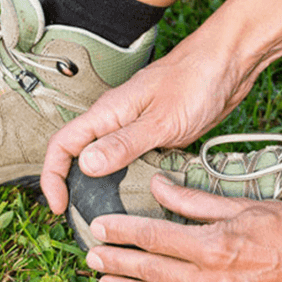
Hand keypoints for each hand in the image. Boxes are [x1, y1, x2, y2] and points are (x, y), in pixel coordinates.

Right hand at [40, 29, 254, 214]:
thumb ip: (123, 143)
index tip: (58, 206)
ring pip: (105, 161)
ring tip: (109, 216)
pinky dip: (130, 181)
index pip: (62, 146)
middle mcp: (114, 120)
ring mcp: (134, 127)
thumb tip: (86, 165)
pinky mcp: (154, 134)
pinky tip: (141, 198)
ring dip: (101, 188)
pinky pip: (132, 161)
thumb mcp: (160, 120)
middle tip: (82, 218)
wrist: (229, 63)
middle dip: (72, 187)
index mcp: (107, 113)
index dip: (52, 177)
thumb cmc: (196, 80)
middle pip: (78, 156)